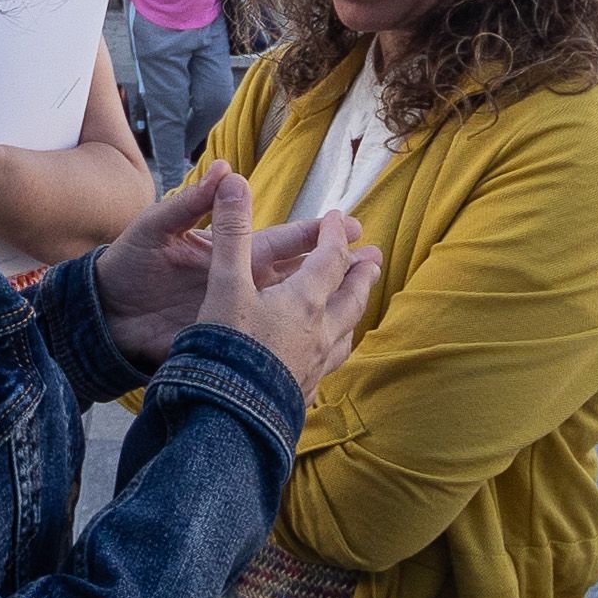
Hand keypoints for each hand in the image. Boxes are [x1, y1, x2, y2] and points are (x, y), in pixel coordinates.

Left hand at [95, 167, 373, 374]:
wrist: (99, 312)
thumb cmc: (126, 263)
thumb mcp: (157, 228)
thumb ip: (192, 203)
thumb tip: (227, 169)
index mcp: (227, 253)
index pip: (279, 242)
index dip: (313, 234)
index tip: (348, 225)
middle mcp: (238, 285)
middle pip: (295, 278)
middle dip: (333, 269)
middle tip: (373, 261)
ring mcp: (233, 318)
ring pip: (286, 315)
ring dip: (321, 311)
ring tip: (360, 308)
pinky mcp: (221, 346)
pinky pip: (260, 349)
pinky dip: (289, 352)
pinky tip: (319, 356)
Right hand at [186, 171, 381, 398]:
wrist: (228, 418)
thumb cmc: (226, 347)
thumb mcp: (224, 283)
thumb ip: (231, 232)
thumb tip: (234, 180)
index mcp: (304, 300)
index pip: (330, 259)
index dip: (334, 236)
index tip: (338, 219)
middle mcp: (320, 332)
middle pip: (351, 297)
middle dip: (361, 274)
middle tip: (374, 258)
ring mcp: (316, 366)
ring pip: (345, 335)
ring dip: (353, 314)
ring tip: (356, 307)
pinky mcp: (304, 393)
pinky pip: (329, 367)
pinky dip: (334, 352)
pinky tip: (325, 359)